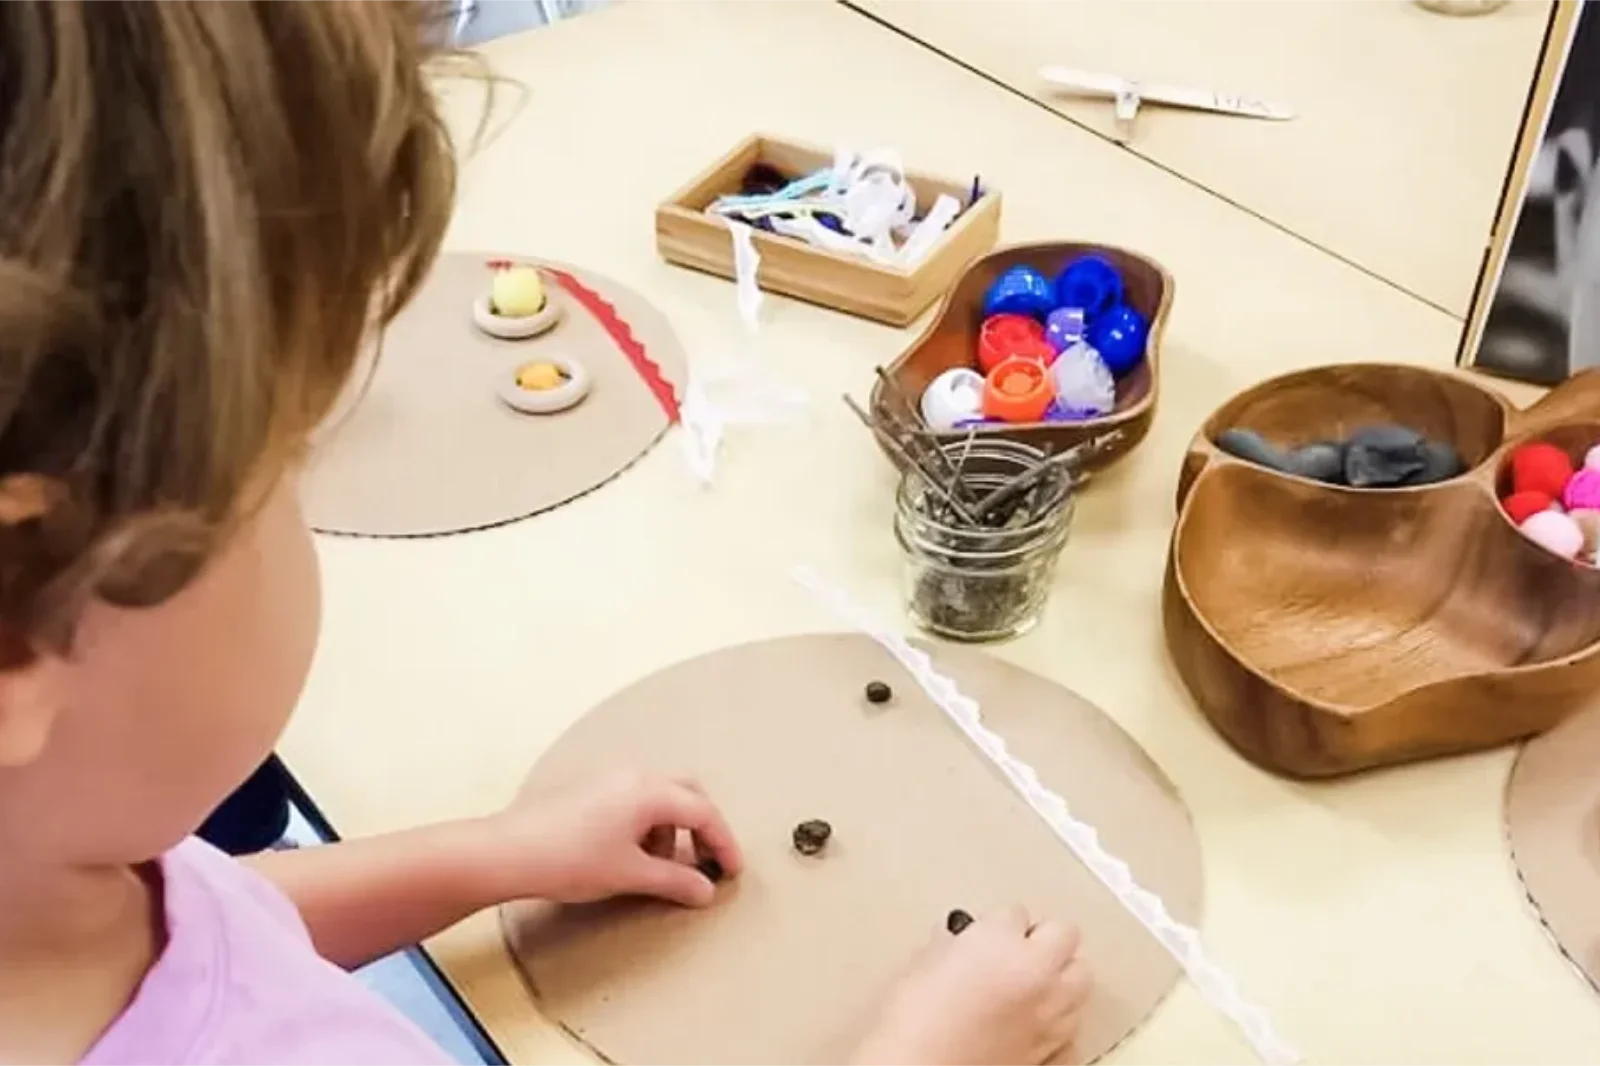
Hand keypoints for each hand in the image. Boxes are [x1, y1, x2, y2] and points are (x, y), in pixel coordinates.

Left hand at [485, 770, 743, 908]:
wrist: (508, 852)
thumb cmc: (570, 860)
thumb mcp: (631, 874)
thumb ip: (676, 880)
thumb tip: (706, 890)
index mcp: (650, 791)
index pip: (704, 811)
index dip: (723, 843)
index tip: (732, 872)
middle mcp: (634, 776)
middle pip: (687, 793)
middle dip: (702, 826)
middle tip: (705, 860)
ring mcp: (610, 780)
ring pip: (660, 796)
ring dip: (672, 828)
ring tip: (659, 867)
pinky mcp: (590, 791)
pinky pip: (635, 800)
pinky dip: (647, 825)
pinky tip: (631, 856)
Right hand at [849, 906, 1091, 1065]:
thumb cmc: (913, 1026)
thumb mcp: (921, 966)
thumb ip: (948, 946)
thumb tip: (953, 945)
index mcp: (1002, 942)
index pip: (1014, 911)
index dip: (996, 922)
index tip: (984, 931)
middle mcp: (1036, 974)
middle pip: (1065, 933)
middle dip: (1044, 937)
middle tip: (1018, 947)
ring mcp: (1049, 1015)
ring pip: (1080, 979)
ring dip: (1060, 976)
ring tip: (1034, 981)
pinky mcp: (1052, 1052)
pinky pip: (1073, 1026)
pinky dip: (1060, 1020)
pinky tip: (1039, 1020)